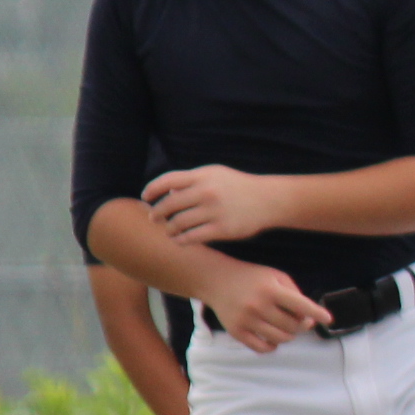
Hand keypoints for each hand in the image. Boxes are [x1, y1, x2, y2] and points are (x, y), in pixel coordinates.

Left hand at [143, 164, 284, 245]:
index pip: (167, 181)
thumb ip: (191, 181)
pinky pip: (191, 237)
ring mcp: (214, 211)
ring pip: (177, 223)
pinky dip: (180, 240)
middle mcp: (206, 192)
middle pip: (169, 205)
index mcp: (203, 176)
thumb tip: (166, 192)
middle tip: (154, 218)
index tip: (145, 197)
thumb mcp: (216, 174)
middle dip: (156, 213)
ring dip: (168, 229)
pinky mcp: (222, 229)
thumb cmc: (238, 187)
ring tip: (168, 231)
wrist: (269, 200)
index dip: (152, 190)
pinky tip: (179, 240)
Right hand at [205, 262, 329, 354]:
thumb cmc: (252, 277)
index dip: (317, 313)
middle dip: (301, 325)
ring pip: (280, 339)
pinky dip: (272, 346)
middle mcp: (258, 306)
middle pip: (293, 326)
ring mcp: (246, 321)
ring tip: (286, 327)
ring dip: (290, 336)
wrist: (217, 280)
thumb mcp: (276, 275)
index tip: (328, 319)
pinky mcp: (237, 332)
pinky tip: (273, 338)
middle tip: (300, 319)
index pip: (301, 305)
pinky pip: (261, 348)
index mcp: (271, 290)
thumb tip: (308, 317)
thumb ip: (294, 293)